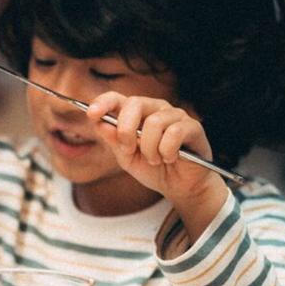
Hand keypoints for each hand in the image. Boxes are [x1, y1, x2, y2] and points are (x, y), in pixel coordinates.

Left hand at [86, 92, 219, 204]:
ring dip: (149, 149)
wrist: (180, 187)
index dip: (103, 102)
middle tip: (129, 150)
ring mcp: (175, 115)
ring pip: (154, 123)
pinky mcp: (193, 126)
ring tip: (155, 160)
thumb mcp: (127, 158)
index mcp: (137, 114)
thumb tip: (100, 124)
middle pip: (135, 103)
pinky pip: (174, 133)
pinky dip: (167, 152)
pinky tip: (170, 159)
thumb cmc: (153, 169)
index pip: (117, 98)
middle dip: (126, 130)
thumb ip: (114, 140)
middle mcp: (156, 108)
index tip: (92, 114)